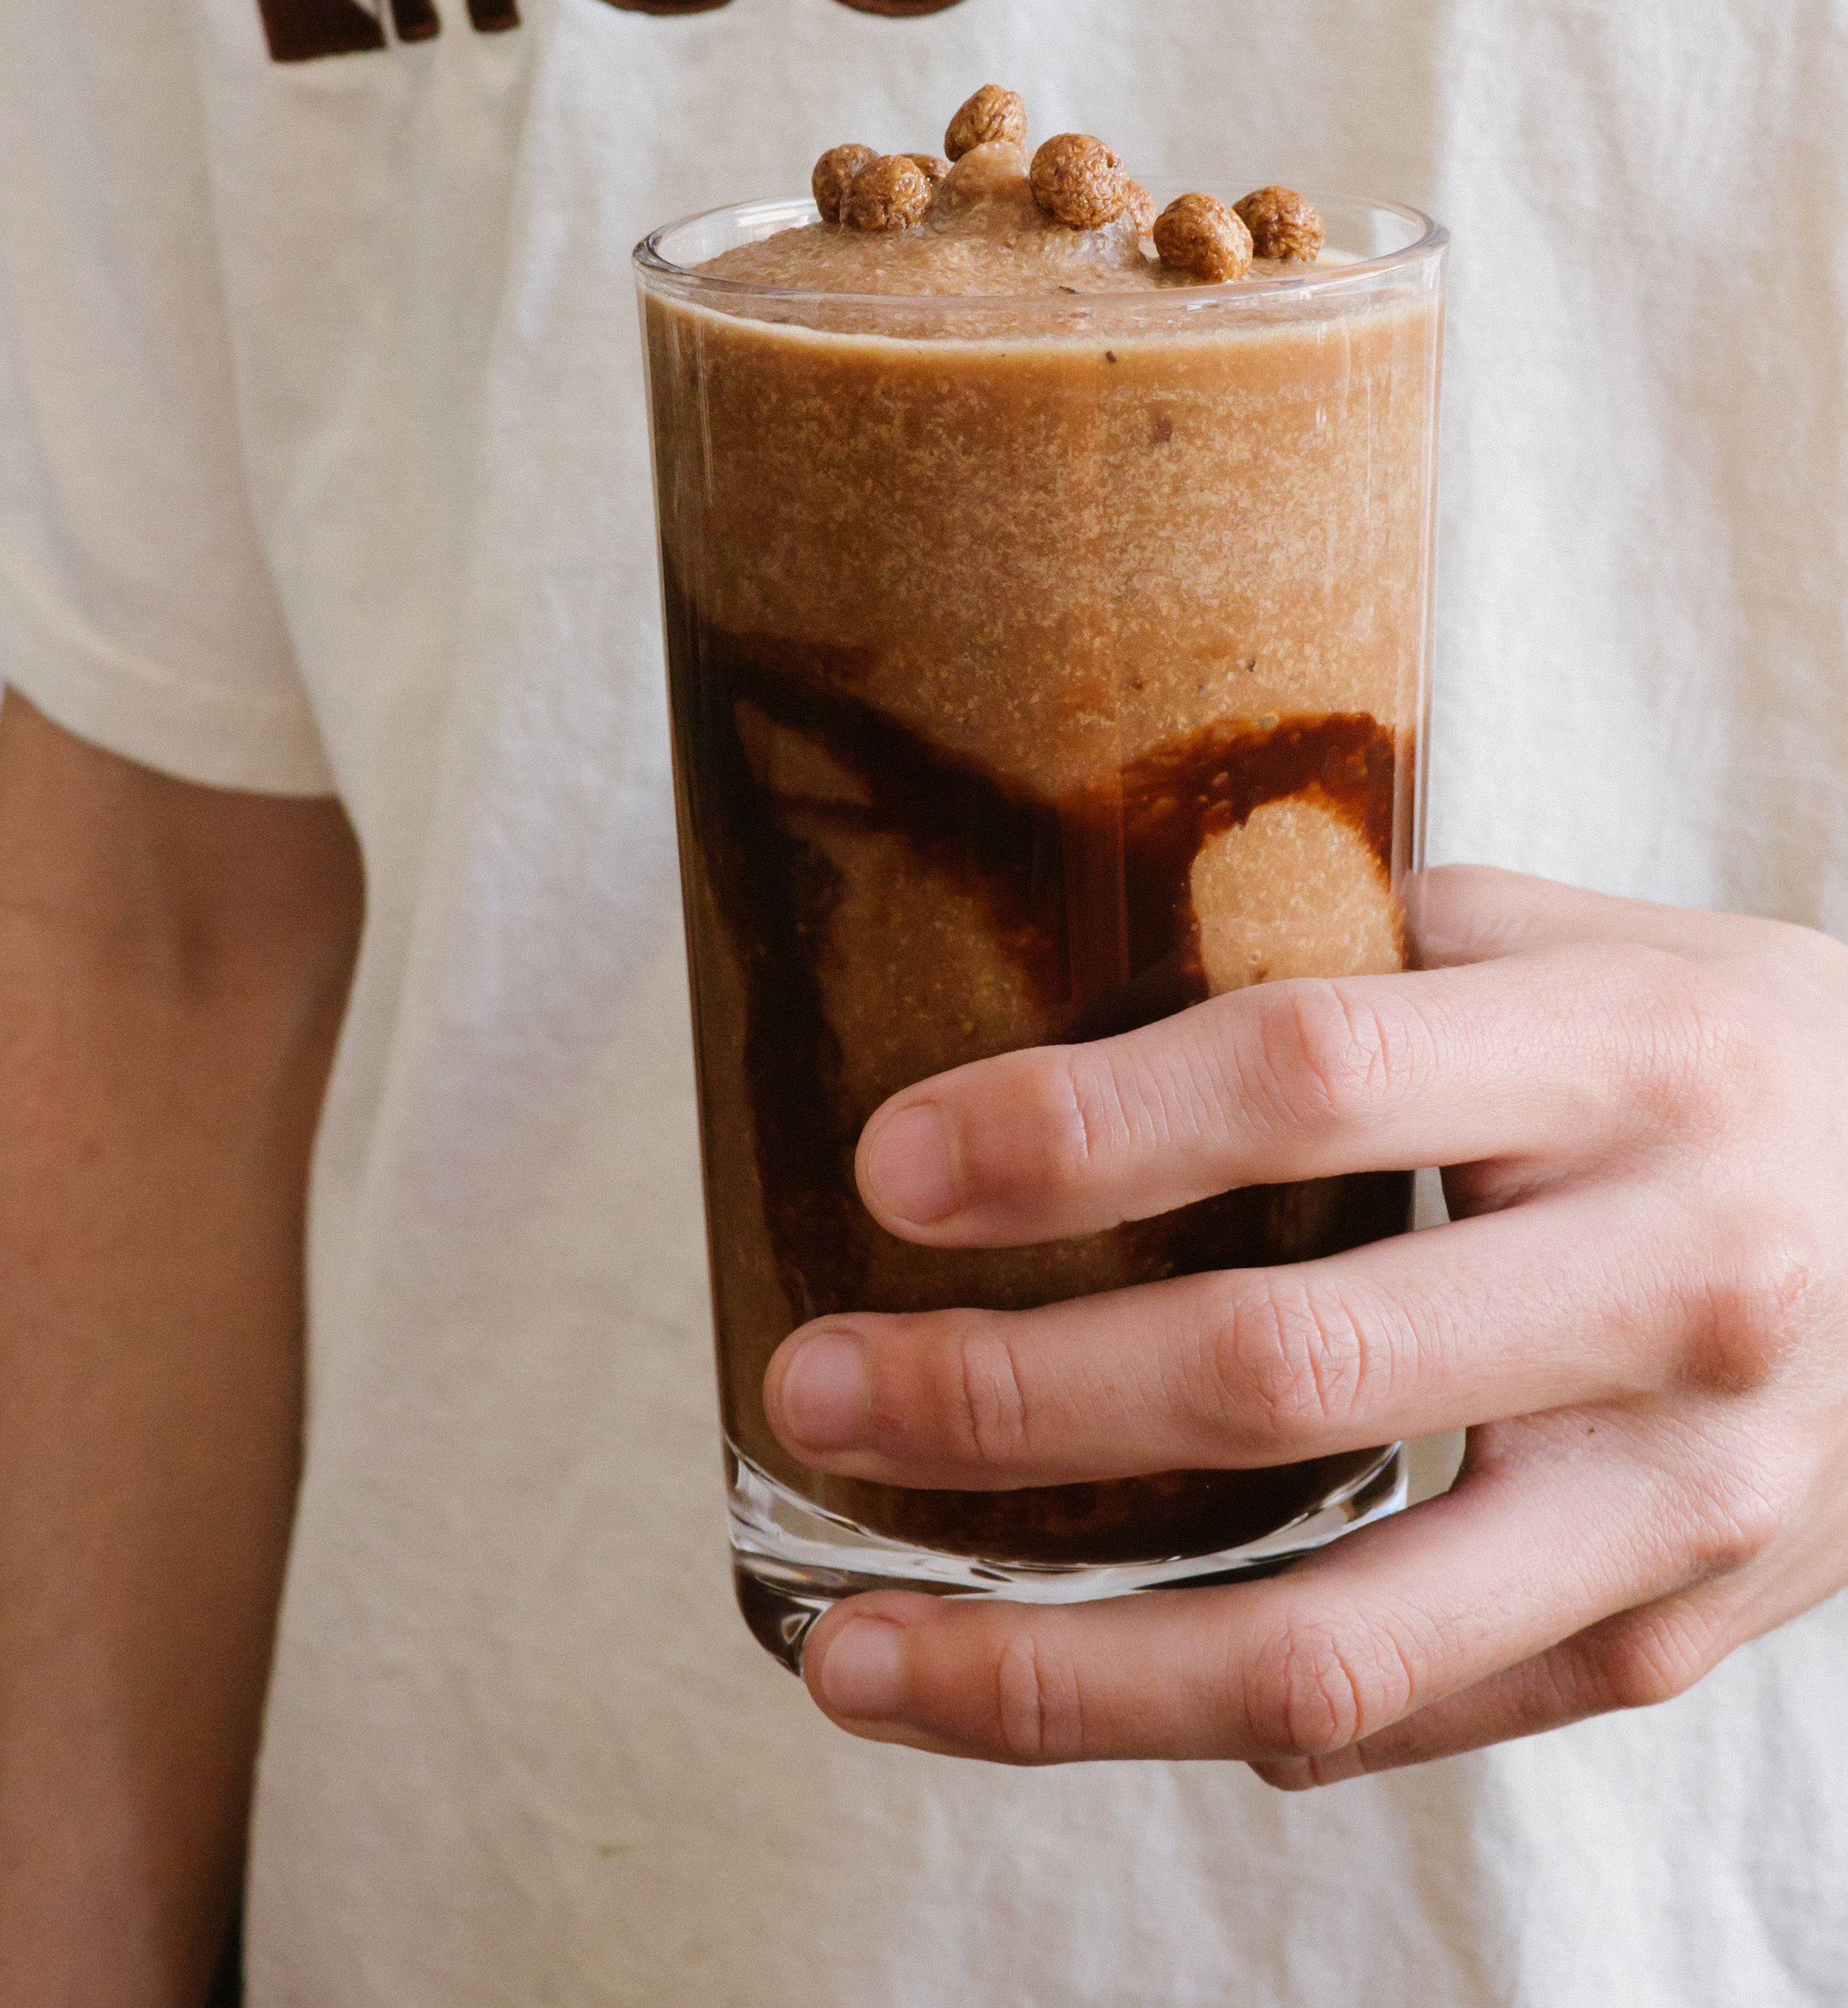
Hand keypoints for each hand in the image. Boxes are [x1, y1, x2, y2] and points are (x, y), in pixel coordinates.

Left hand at [763, 867, 1847, 1778]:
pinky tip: (1077, 1682)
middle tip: (814, 1393)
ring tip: (858, 1658)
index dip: (1073, 1131)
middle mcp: (1671, 1290)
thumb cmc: (1735, 1057)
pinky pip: (1412, 1714)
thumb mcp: (1579, 950)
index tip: (888, 1165)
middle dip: (1003, 1400)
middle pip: (1282, 1377)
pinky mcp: (1675, 1639)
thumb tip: (1062, 1004)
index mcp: (1629, 1064)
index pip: (1303, 1083)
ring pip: (1328, 1646)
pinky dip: (1218, 1717)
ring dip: (1054, 1670)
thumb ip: (1356, 968)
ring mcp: (1683, 1502)